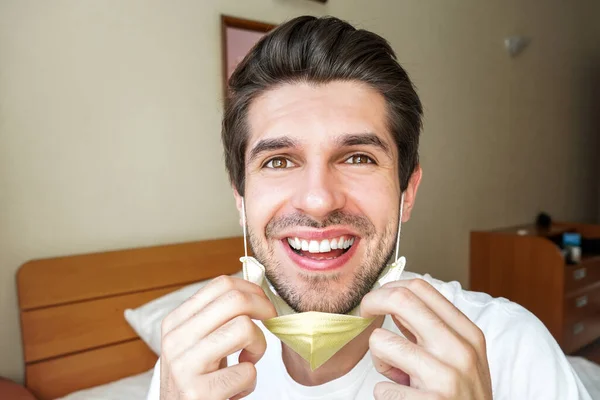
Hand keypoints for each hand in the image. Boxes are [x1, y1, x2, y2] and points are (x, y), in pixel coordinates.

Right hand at [159, 275, 276, 399]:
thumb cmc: (199, 380)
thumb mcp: (199, 343)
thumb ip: (218, 317)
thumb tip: (255, 288)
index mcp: (176, 322)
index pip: (221, 285)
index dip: (252, 290)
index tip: (264, 304)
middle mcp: (176, 340)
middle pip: (235, 300)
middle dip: (264, 308)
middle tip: (270, 322)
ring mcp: (184, 366)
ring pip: (244, 328)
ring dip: (259, 346)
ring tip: (249, 360)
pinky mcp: (199, 393)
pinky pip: (247, 371)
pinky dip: (250, 381)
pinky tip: (235, 388)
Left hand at [360, 279, 492, 399]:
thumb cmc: (460, 395)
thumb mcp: (458, 357)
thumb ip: (430, 328)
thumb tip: (392, 298)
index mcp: (468, 334)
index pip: (421, 288)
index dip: (388, 288)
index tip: (377, 300)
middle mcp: (460, 350)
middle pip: (401, 299)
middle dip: (372, 303)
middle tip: (363, 314)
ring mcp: (446, 378)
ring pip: (380, 341)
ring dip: (378, 359)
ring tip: (397, 377)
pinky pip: (381, 387)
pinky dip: (385, 393)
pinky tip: (404, 399)